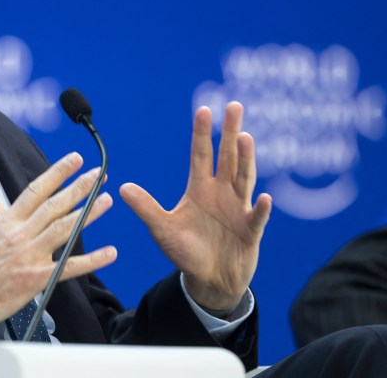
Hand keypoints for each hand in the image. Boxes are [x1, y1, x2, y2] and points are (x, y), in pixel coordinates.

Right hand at [0, 152, 116, 336]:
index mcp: (6, 222)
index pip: (36, 190)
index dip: (57, 173)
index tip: (73, 160)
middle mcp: (20, 234)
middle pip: (55, 204)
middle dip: (79, 187)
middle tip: (99, 174)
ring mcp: (29, 255)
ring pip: (64, 228)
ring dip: (89, 213)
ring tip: (106, 200)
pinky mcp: (35, 278)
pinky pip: (68, 267)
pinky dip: (92, 260)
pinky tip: (109, 253)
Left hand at [119, 102, 271, 310]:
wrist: (209, 279)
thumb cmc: (186, 251)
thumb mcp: (162, 229)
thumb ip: (146, 208)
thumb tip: (122, 188)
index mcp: (200, 188)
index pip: (201, 155)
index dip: (202, 133)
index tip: (204, 109)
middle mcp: (221, 193)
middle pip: (227, 158)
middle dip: (229, 133)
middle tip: (233, 106)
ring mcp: (238, 210)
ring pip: (243, 179)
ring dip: (245, 159)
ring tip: (244, 137)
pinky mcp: (250, 232)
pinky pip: (257, 218)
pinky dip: (261, 209)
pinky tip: (264, 197)